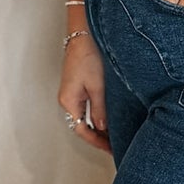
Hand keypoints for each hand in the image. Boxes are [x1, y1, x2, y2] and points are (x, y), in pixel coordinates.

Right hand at [59, 34, 110, 154]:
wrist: (85, 34)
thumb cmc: (88, 55)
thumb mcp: (97, 86)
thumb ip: (99, 109)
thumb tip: (101, 127)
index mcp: (69, 101)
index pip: (81, 130)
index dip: (97, 141)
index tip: (110, 148)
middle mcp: (68, 98)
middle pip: (82, 125)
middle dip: (99, 136)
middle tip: (115, 144)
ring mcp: (73, 92)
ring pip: (85, 116)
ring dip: (99, 126)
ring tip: (115, 133)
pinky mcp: (79, 85)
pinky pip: (87, 106)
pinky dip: (98, 114)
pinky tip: (109, 116)